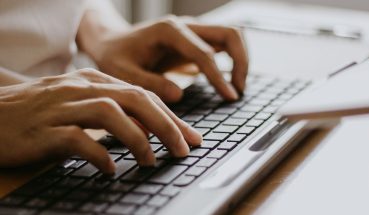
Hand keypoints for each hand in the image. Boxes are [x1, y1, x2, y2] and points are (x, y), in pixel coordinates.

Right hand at [0, 69, 201, 173]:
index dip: (171, 116)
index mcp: (93, 80)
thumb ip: (113, 112)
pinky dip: (99, 154)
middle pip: (134, 99)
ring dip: (137, 138)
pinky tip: (110, 170)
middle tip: (183, 149)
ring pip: (110, 113)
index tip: (190, 137)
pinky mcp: (43, 130)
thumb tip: (148, 131)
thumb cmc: (40, 112)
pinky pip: (77, 139)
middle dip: (166, 124)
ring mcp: (61, 106)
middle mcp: (80, 88)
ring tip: (150, 160)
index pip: (142, 94)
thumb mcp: (81, 104)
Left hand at [80, 15, 247, 102]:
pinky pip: (223, 45)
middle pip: (230, 33)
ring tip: (236, 88)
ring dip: (241, 60)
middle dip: (241, 62)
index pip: (205, 52)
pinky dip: (232, 61)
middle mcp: (185, 26)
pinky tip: (227, 82)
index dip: (219, 77)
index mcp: (169, 31)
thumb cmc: (115, 57)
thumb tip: (180, 95)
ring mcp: (192, 31)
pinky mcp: (194, 40)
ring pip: (231, 36)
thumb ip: (150, 83)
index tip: (229, 97)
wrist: (111, 42)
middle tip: (237, 91)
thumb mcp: (123, 73)